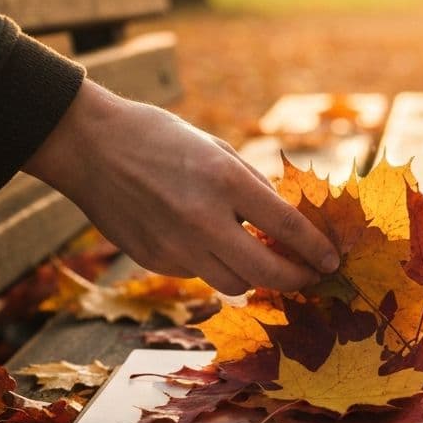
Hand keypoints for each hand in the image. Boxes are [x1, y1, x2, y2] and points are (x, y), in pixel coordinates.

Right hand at [25, 81, 339, 294]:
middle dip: (296, 280)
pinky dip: (213, 266)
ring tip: (261, 260)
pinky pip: (199, 275)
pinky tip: (209, 245)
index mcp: (224, 180)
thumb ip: (252, 188)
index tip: (331, 261)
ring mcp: (175, 244)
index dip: (316, 250)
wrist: (90, 146)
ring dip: (254, 276)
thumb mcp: (216, 149)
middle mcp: (202, 218)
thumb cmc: (160, 138)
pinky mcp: (154, 260)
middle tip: (309, 277)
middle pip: (265, 273)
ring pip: (234, 284)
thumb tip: (286, 224)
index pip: (287, 228)